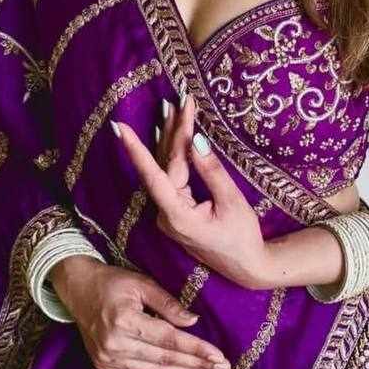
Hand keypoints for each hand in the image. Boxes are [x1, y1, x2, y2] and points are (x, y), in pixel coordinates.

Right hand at [49, 255, 230, 368]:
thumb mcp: (141, 283)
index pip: (168, 339)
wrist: (77, 289)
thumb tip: (193, 321)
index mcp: (125, 320)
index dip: (196, 349)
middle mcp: (115, 343)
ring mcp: (108, 357)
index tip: (218, 357)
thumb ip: (168, 304)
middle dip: (195, 366)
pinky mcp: (104, 365)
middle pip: (163, 359)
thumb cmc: (112, 282)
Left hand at [113, 92, 273, 289]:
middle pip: (165, 166)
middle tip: (179, 100)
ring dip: (171, 139)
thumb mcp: (232, 202)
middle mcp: (167, 214)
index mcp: (178, 215)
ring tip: (172, 108)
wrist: (247, 268)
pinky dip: (174, 155)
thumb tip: (197, 140)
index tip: (121, 127)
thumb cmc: (242, 237)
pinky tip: (169, 134)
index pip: (155, 175)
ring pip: (167, 170)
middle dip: (173, 131)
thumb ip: (212, 171)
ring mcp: (170, 213)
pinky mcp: (177, 211)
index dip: (137, 150)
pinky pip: (172, 177)